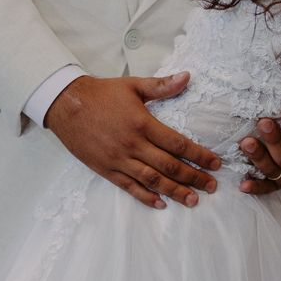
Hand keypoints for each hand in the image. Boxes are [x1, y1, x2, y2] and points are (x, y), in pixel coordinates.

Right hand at [45, 73, 220, 209]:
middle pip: (169, 166)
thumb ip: (162, 85)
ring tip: (193, 200)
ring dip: (174, 191)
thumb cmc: (102, 94)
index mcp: (142, 123)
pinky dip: (145, 197)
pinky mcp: (105, 169)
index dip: (199, 155)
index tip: (215, 163)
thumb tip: (187, 76)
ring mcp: (118, 159)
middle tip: (212, 186)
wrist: (65, 104)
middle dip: (194, 177)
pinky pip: (128, 187)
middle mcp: (132, 145)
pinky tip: (161, 203)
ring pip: (152, 180)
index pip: (177, 144)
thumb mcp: (133, 85)